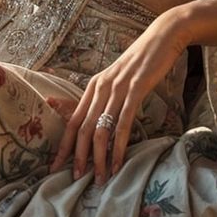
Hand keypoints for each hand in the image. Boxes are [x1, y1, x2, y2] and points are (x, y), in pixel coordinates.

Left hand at [46, 6, 189, 183]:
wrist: (161, 38)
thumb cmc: (141, 62)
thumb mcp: (117, 79)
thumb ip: (106, 96)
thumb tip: (97, 117)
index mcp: (93, 86)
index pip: (72, 120)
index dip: (63, 145)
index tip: (55, 165)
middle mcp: (99, 88)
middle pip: (82, 129)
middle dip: (77, 157)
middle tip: (75, 179)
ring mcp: (116, 89)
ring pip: (100, 130)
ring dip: (99, 158)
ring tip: (100, 178)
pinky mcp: (134, 91)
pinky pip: (122, 124)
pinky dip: (118, 147)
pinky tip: (118, 162)